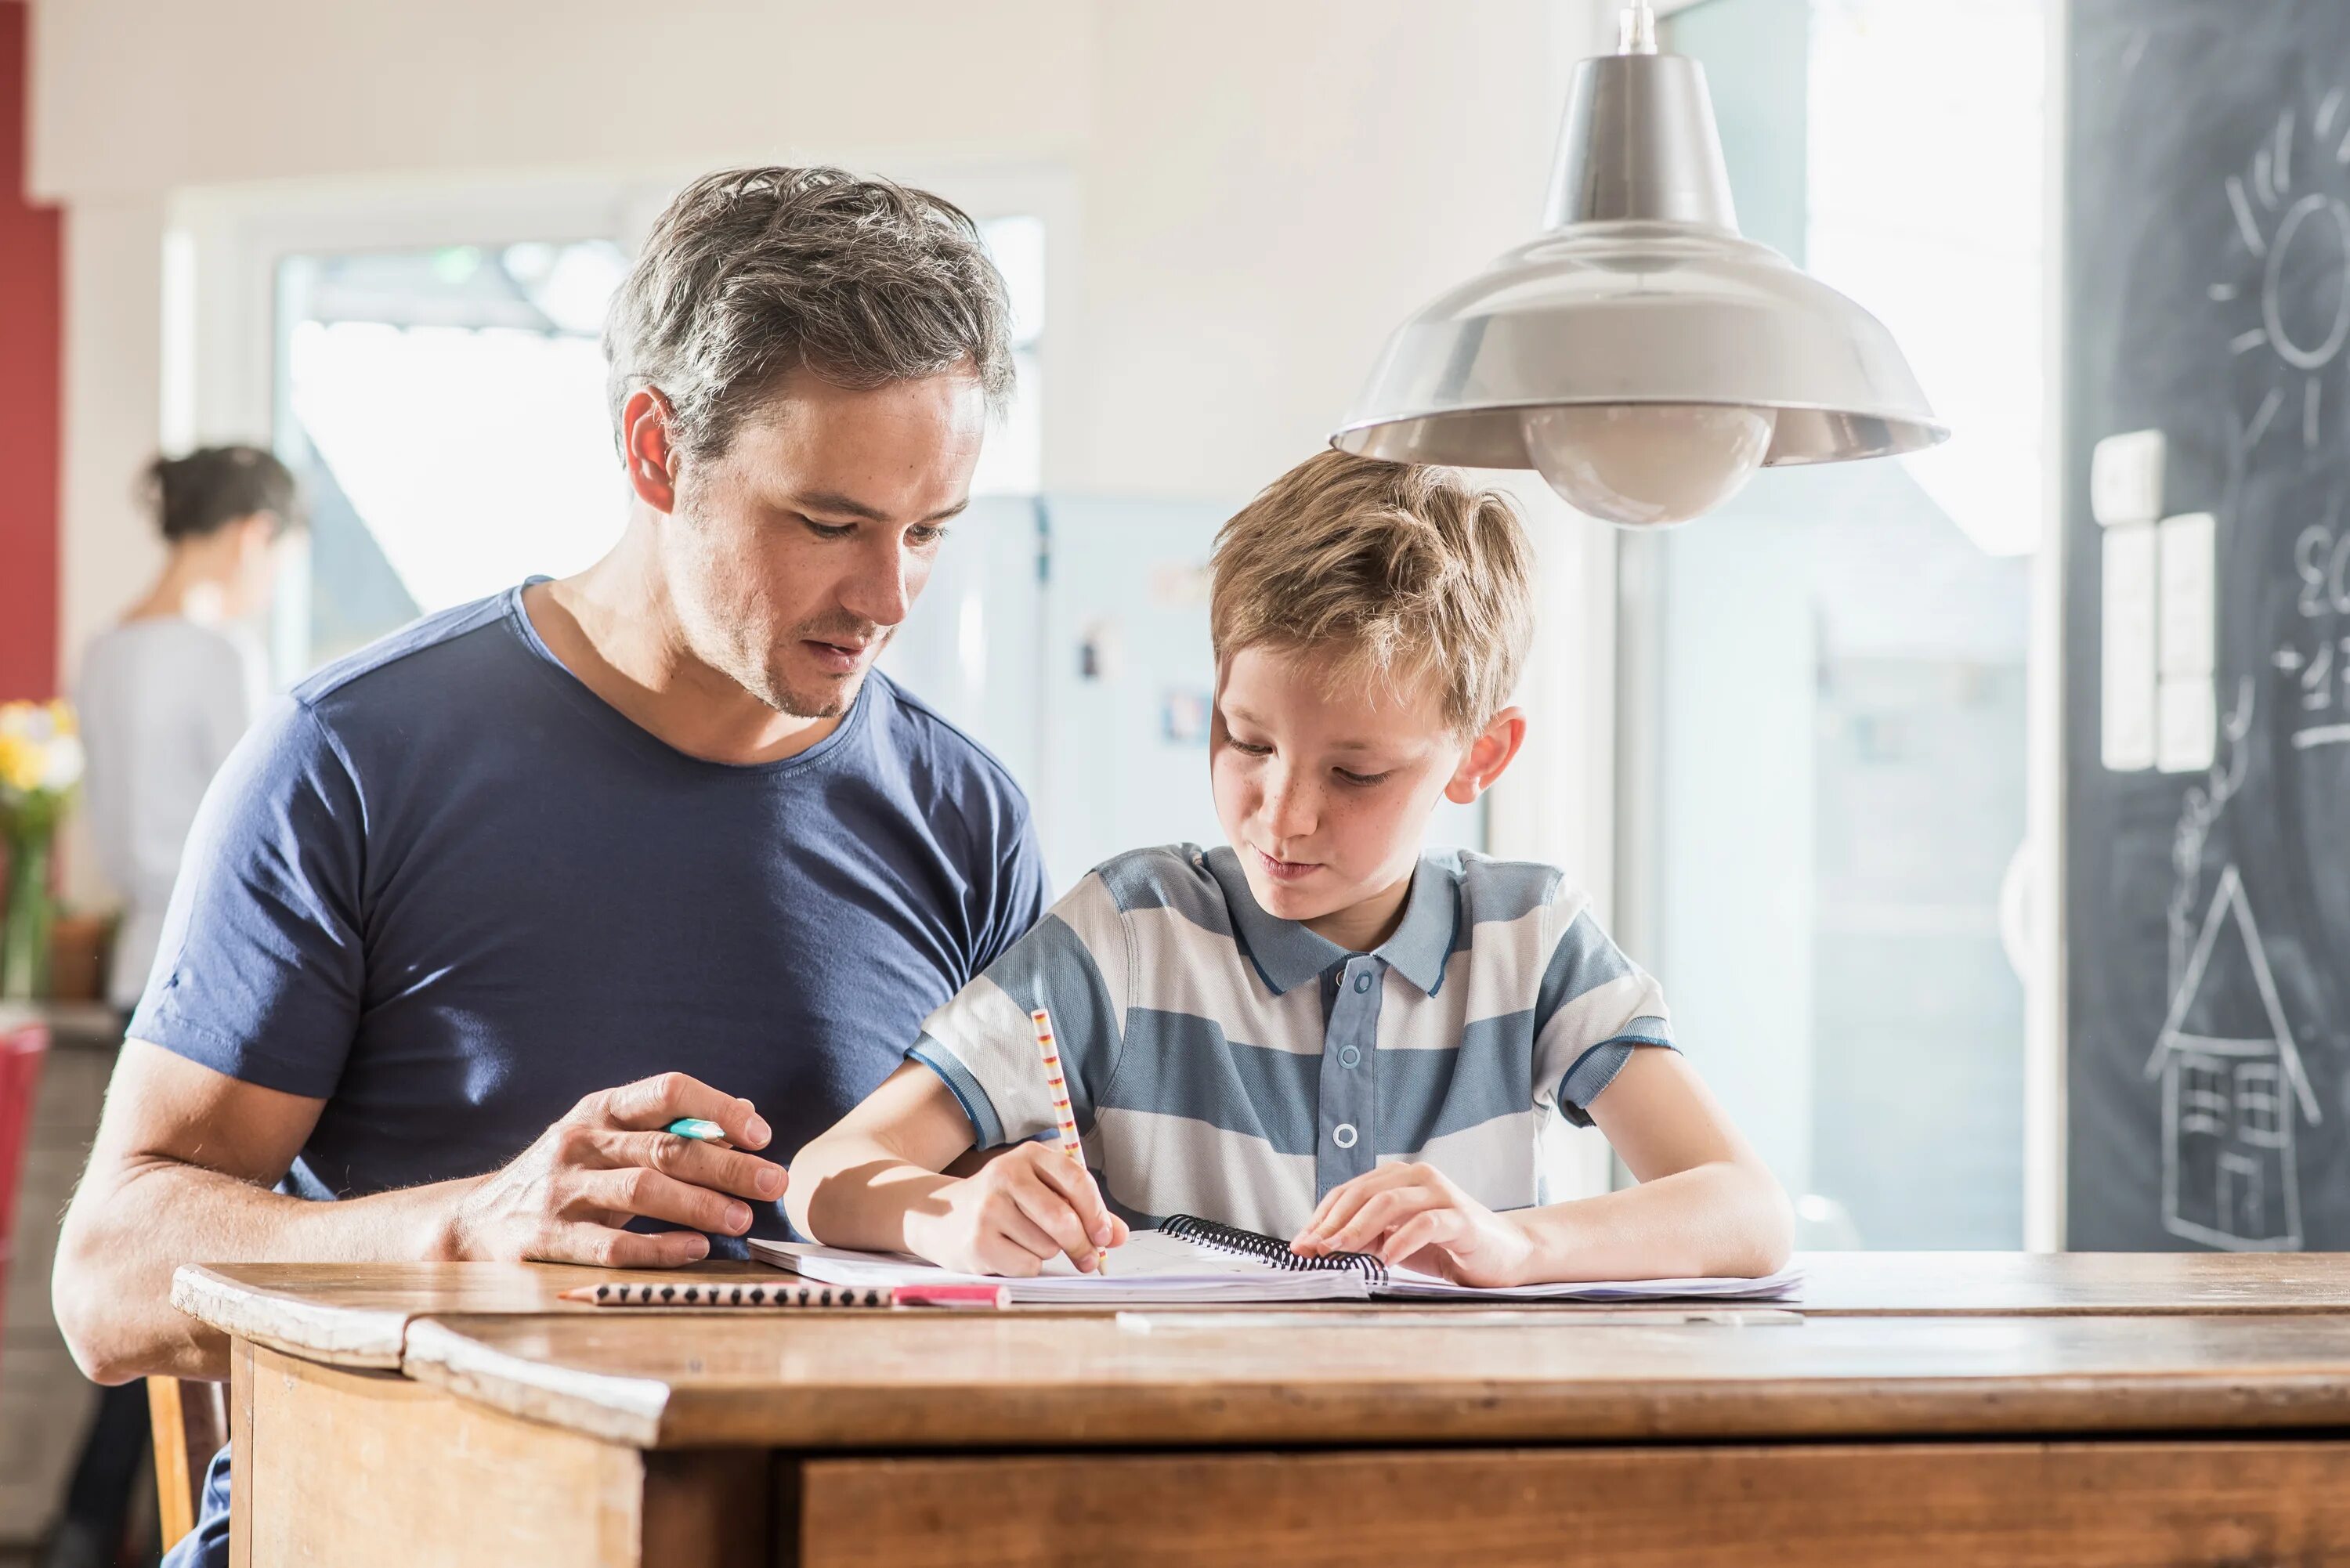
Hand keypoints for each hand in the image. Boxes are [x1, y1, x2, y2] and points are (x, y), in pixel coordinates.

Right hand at [436, 1073, 786, 1266]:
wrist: (472, 1223)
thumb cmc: (564, 1178)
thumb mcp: (607, 1139)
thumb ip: (670, 1127)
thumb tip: (746, 1115)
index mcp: (600, 1110)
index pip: (666, 1091)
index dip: (718, 1109)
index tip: (761, 1135)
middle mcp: (580, 1142)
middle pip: (665, 1146)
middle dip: (727, 1164)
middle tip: (773, 1182)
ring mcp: (560, 1190)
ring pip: (642, 1190)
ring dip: (700, 1204)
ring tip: (743, 1219)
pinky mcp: (546, 1238)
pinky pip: (610, 1243)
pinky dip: (658, 1247)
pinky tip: (696, 1250)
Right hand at [903, 1143, 1129, 1276]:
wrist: (942, 1217)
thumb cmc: (1004, 1204)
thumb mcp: (1041, 1192)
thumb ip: (1083, 1210)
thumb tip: (1120, 1235)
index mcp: (1028, 1156)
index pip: (1076, 1180)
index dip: (1098, 1212)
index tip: (1107, 1236)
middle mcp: (1005, 1176)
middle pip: (1063, 1219)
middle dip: (1082, 1245)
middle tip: (1088, 1259)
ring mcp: (988, 1209)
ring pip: (1046, 1246)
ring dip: (1048, 1254)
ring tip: (1028, 1242)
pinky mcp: (977, 1242)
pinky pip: (1026, 1265)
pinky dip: (1028, 1267)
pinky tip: (1010, 1253)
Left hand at [1291, 1163, 1535, 1287]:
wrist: (1507, 1254)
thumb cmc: (1448, 1247)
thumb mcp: (1398, 1242)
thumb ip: (1366, 1237)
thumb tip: (1320, 1245)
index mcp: (1399, 1179)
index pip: (1349, 1192)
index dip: (1321, 1216)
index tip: (1299, 1243)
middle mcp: (1418, 1178)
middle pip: (1364, 1193)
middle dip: (1332, 1222)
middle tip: (1311, 1248)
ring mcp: (1442, 1195)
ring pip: (1389, 1201)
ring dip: (1357, 1228)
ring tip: (1338, 1251)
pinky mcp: (1462, 1219)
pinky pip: (1426, 1223)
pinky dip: (1401, 1240)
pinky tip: (1386, 1259)